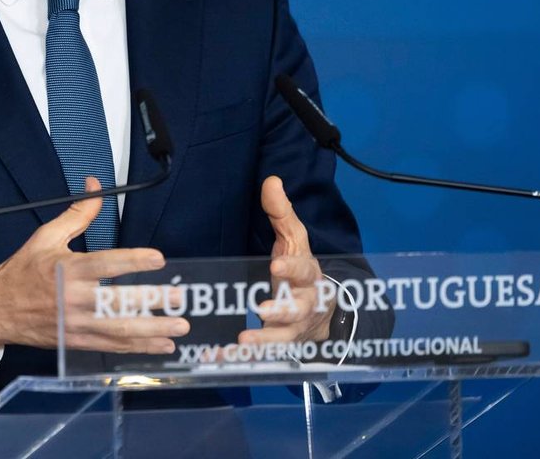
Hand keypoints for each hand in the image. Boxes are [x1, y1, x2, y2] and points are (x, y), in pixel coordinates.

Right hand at [0, 177, 190, 353]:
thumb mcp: (46, 236)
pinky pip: (112, 346)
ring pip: (118, 329)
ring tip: (179, 328)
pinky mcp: (76, 341)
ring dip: (152, 330)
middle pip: (116, 301)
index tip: (158, 259)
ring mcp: (76, 324)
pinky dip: (138, 348)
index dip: (132, 261)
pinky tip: (161, 346)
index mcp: (67, 269)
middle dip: (150, 301)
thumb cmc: (22, 272)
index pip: (104, 264)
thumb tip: (95, 186)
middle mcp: (73, 299)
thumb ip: (78, 214)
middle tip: (179, 299)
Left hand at [239, 175, 333, 344]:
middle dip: (281, 311)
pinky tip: (216, 357)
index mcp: (307, 274)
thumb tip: (270, 180)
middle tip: (261, 309)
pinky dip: (239, 359)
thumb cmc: (300, 271)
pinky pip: (259, 355)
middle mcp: (303, 304)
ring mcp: (292, 329)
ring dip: (264, 341)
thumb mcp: (294, 240)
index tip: (277, 265)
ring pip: (281, 338)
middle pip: (296, 309)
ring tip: (244, 342)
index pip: (303, 269)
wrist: (324, 313)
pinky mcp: (278, 346)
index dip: (292, 268)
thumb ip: (282, 213)